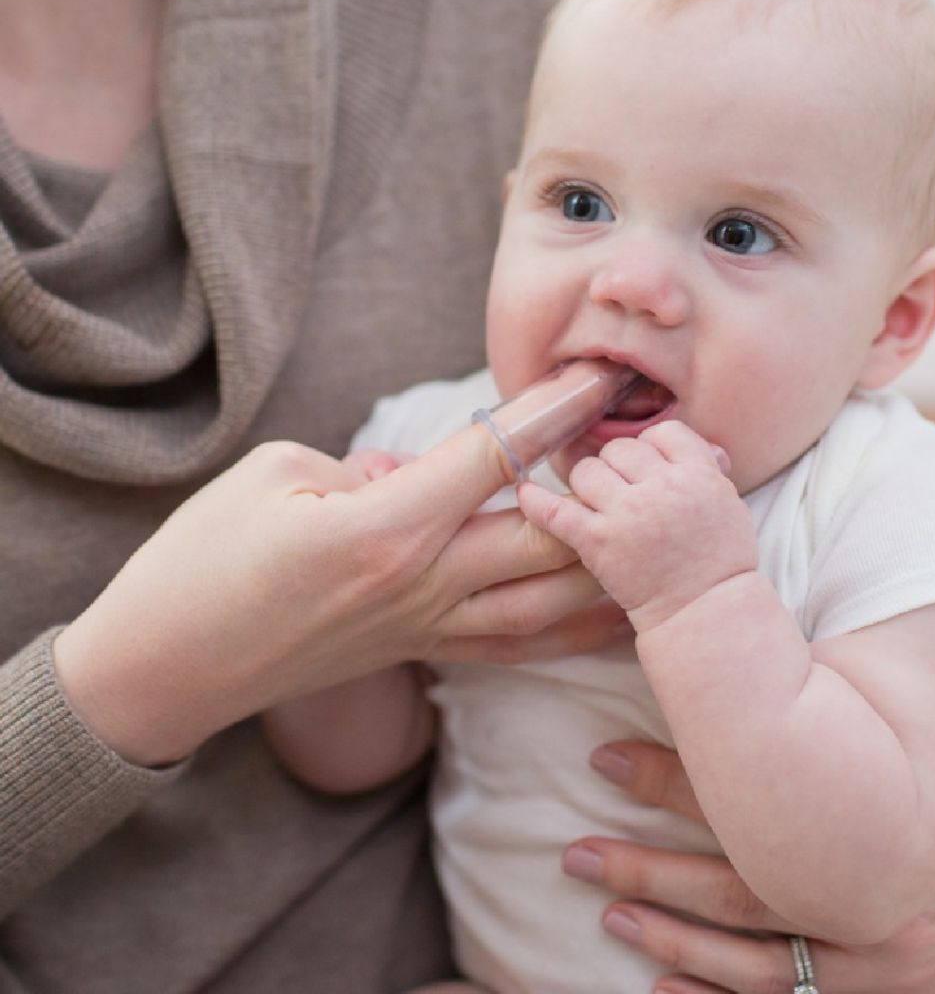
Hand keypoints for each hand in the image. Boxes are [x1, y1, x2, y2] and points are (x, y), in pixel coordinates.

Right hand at [54, 424, 616, 765]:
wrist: (172, 664)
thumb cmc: (206, 558)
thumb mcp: (276, 477)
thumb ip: (365, 467)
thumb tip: (419, 472)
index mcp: (385, 527)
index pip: (495, 456)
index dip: (554, 409)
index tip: (600, 374)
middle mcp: (423, 584)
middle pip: (547, 532)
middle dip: (607, 483)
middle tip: (655, 444)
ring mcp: (428, 628)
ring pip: (550, 601)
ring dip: (611, 560)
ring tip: (659, 524)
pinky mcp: (421, 652)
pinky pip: (518, 646)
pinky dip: (575, 628)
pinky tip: (616, 612)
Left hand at [517, 420, 754, 632]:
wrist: (704, 612)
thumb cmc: (719, 562)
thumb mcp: (728, 504)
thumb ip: (704, 468)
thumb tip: (690, 444)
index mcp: (698, 474)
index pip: (662, 433)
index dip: (651, 447)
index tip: (648, 467)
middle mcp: (662, 487)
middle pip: (620, 449)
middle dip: (618, 467)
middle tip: (622, 491)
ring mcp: (627, 514)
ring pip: (587, 471)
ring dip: (588, 484)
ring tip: (597, 504)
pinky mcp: (598, 542)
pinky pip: (556, 511)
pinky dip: (536, 501)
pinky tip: (525, 494)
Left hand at [564, 738, 934, 993]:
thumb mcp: (889, 739)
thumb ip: (815, 720)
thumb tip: (724, 676)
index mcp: (856, 817)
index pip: (744, 797)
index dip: (667, 777)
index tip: (602, 757)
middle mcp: (858, 895)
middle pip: (736, 886)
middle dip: (649, 870)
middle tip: (577, 853)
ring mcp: (871, 959)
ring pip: (754, 960)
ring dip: (671, 938)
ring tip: (608, 914)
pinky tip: (659, 987)